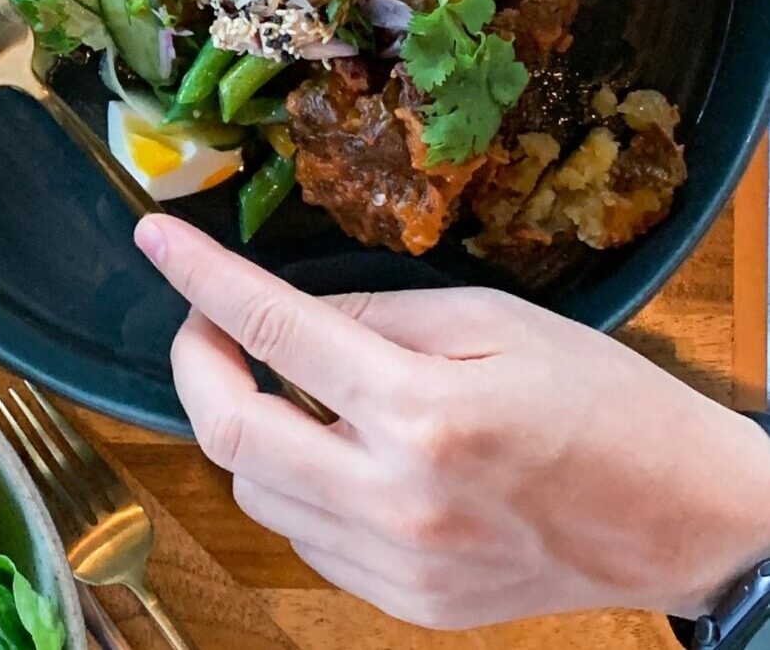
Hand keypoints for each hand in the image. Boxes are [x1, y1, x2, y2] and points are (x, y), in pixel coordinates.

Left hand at [135, 213, 769, 628]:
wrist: (686, 519)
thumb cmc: (604, 403)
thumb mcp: (495, 319)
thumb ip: (378, 311)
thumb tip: (287, 310)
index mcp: (422, 412)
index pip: (271, 329)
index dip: (198, 276)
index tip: (155, 238)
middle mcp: (396, 498)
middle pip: (229, 429)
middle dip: (194, 362)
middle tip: (207, 325)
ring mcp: (398, 563)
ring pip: (253, 489)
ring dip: (245, 426)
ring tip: (289, 387)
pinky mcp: (406, 603)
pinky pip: (302, 538)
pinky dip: (292, 485)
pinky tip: (333, 451)